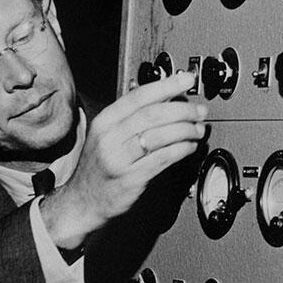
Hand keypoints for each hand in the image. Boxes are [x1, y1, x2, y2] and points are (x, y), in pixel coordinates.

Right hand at [41, 71, 205, 248]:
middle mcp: (109, 138)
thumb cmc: (99, 168)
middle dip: (183, 110)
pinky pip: (163, 158)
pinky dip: (181, 149)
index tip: (187, 80)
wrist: (82, 201)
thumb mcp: (106, 136)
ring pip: (159, 135)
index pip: (138, 96)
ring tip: (198, 129)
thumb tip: (166, 99)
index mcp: (104, 122)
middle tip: (199, 110)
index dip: (166, 85)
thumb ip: (130, 118)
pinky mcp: (131, 178)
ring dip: (186, 130)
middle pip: (152, 114)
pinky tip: (190, 147)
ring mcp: (118, 159)